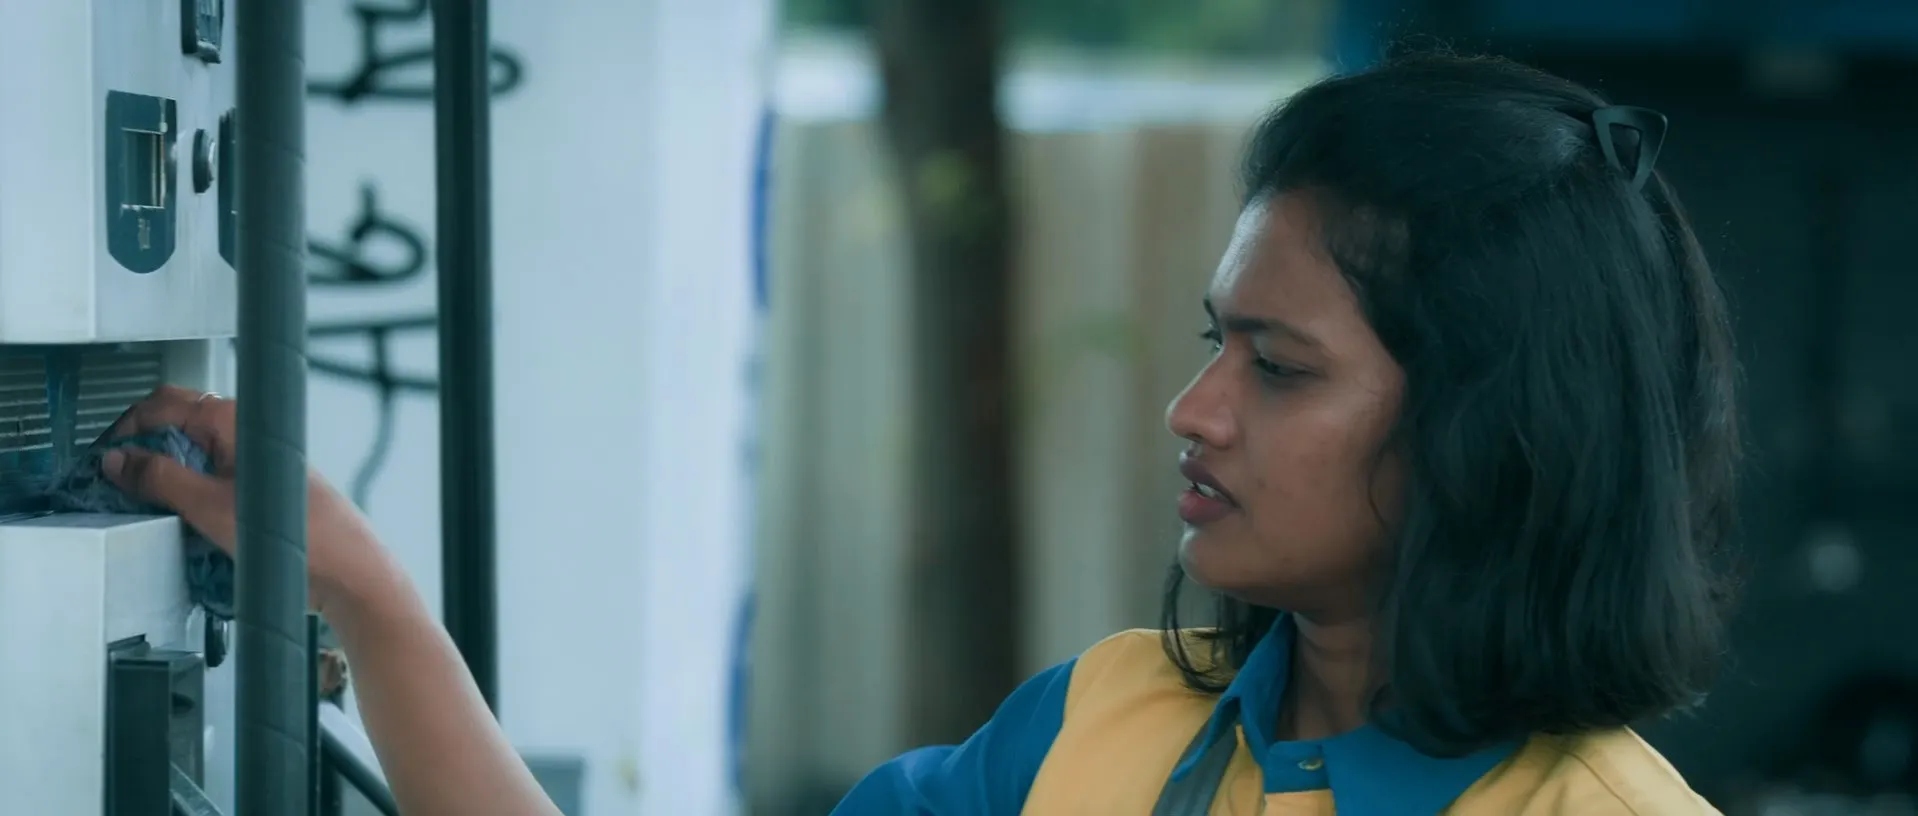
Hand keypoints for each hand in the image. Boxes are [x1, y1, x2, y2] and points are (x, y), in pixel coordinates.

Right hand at [99, 385, 394, 617]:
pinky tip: (183, 516)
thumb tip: (119, 461)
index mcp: (235, 420)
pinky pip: (213, 479)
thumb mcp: (206, 504)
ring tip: (149, 502)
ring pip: (195, 455)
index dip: (128, 427)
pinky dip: (191, 492)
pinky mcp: (261, 488)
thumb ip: (157, 478)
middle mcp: (248, 433)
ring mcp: (256, 460)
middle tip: (120, 478)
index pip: (164, 404)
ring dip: (168, 474)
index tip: (105, 454)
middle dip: (145, 449)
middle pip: (178, 426)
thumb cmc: (297, 532)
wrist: (344, 568)